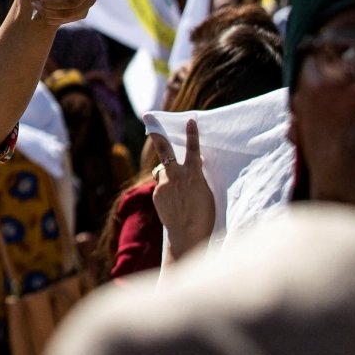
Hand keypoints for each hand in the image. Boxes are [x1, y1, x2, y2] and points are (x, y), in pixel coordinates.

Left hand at [150, 119, 215, 260]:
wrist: (187, 234)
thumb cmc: (205, 216)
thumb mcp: (206, 192)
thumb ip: (197, 177)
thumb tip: (193, 167)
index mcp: (193, 175)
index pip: (194, 149)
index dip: (192, 134)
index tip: (190, 120)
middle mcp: (176, 176)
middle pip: (164, 151)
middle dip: (158, 135)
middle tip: (148, 120)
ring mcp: (163, 185)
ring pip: (163, 171)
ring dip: (168, 173)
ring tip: (178, 189)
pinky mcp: (156, 194)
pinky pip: (161, 186)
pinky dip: (167, 189)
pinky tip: (174, 203)